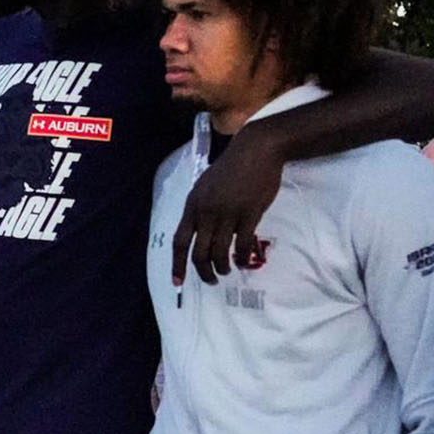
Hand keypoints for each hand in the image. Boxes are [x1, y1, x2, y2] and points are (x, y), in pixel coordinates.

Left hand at [173, 125, 281, 285]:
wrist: (256, 150)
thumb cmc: (231, 168)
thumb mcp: (205, 186)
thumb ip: (200, 209)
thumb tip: (200, 232)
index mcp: (193, 206)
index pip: (180, 242)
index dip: (177, 265)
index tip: (177, 282)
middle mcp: (207, 213)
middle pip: (199, 253)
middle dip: (203, 272)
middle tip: (211, 280)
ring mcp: (228, 214)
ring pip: (220, 252)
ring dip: (222, 267)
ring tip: (226, 271)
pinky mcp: (249, 213)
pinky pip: (242, 244)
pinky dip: (241, 257)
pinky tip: (243, 261)